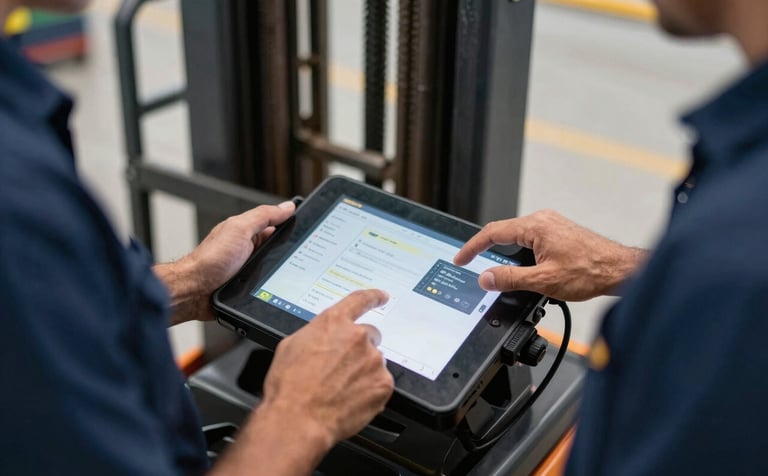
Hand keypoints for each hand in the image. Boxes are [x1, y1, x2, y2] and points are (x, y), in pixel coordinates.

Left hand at [154, 201, 295, 324]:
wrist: (195, 291)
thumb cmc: (210, 260)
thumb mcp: (240, 229)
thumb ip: (263, 216)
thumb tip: (287, 207)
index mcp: (249, 233)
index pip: (278, 227)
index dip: (293, 227)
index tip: (309, 230)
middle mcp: (250, 250)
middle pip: (280, 250)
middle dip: (290, 254)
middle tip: (298, 258)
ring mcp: (251, 270)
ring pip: (277, 269)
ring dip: (283, 273)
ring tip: (287, 275)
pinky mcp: (250, 288)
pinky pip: (270, 284)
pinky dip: (275, 286)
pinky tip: (278, 288)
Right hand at [261, 289, 393, 442]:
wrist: (297, 419)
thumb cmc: (289, 386)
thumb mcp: (291, 346)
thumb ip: (316, 334)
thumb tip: (323, 338)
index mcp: (334, 322)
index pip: (360, 300)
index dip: (373, 297)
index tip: (381, 297)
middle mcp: (358, 337)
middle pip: (370, 336)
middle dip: (359, 350)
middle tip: (342, 369)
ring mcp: (373, 360)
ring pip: (374, 362)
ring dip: (363, 371)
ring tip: (340, 389)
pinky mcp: (383, 384)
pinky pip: (380, 383)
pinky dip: (369, 391)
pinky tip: (350, 399)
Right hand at [454, 210, 646, 300]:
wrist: (619, 270)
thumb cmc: (589, 272)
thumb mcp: (543, 280)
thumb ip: (510, 279)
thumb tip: (486, 278)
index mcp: (535, 226)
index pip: (492, 233)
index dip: (472, 247)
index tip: (461, 259)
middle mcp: (542, 220)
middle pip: (503, 231)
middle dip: (485, 248)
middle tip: (470, 262)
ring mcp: (552, 224)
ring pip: (517, 235)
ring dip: (503, 250)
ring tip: (494, 268)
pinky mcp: (559, 231)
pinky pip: (530, 237)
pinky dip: (518, 250)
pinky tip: (521, 265)